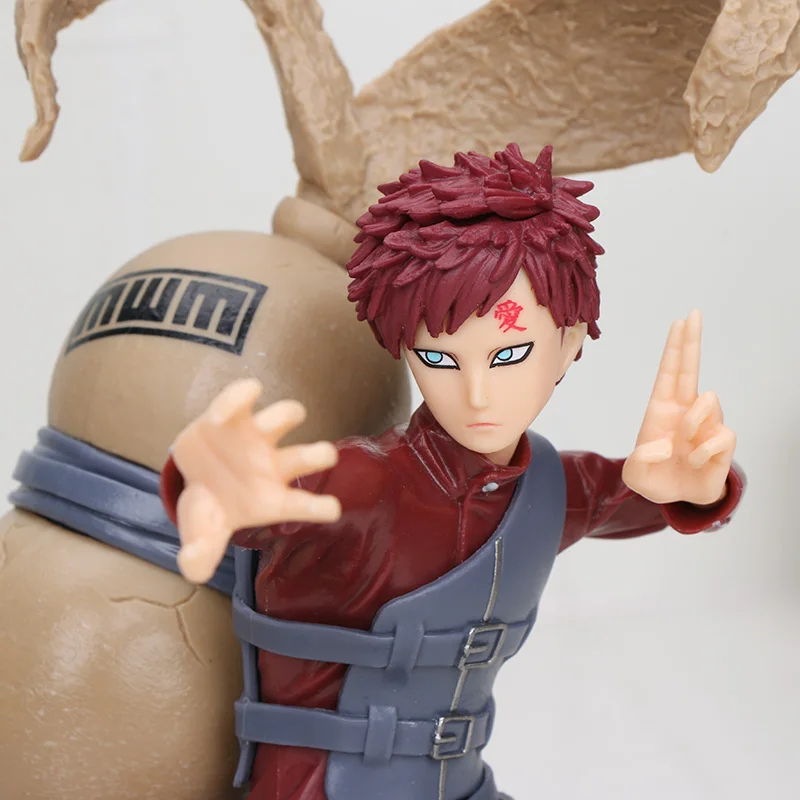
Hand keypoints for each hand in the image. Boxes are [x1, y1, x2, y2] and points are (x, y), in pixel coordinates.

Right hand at [172, 378, 340, 583]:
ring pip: (288, 415)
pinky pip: (243, 396)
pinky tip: (222, 416)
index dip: (320, 508)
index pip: (304, 506)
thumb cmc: (210, 509)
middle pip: (311, 456)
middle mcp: (274, 465)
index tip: (332, 509)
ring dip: (282, 417)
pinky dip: (237, 398)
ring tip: (262, 427)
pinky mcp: (234, 413)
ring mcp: (257, 435)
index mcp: (272, 500)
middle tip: (322, 456)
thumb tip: (192, 567)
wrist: (193, 476)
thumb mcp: (202, 534)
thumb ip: (200, 552)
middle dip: (319, 454)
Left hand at [622, 310, 735, 505]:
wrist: (679, 499)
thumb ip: (639, 462)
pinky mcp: (723, 441)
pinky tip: (696, 462)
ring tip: (682, 450)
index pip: (669, 372)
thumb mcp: (635, 475)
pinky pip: (721, 435)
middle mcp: (685, 410)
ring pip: (709, 400)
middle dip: (691, 341)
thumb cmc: (655, 478)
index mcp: (661, 410)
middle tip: (694, 313)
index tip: (680, 321)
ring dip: (693, 424)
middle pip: (691, 368)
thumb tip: (662, 445)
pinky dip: (704, 452)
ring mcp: (706, 423)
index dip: (675, 348)